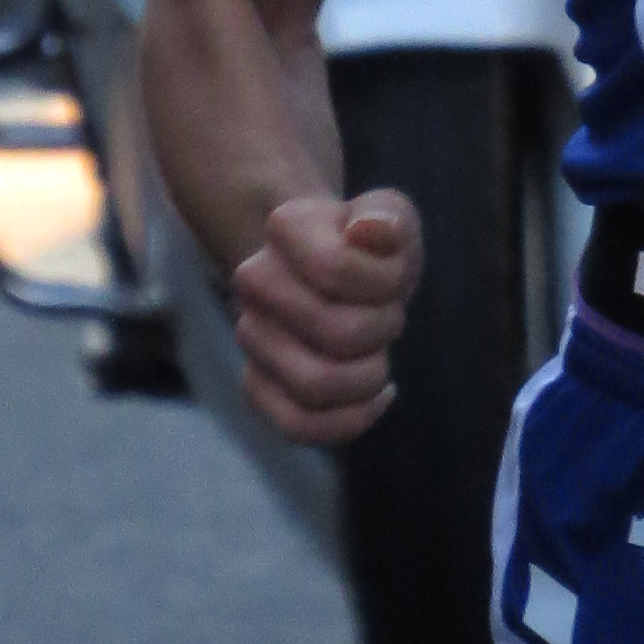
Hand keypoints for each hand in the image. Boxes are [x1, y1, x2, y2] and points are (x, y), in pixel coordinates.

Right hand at [232, 188, 421, 442]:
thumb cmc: (369, 246)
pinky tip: (377, 397)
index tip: (392, 273)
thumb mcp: (391, 217)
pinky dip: (348, 421)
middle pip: (336, 332)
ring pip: (316, 385)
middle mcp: (253, 281)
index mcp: (285, 227)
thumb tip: (370, 230)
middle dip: (383, 329)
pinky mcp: (257, 385)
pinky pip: (297, 426)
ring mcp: (251, 336)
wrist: (332, 268)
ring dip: (369, 376)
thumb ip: (388, 218)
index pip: (336, 268)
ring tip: (378, 355)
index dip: (385, 280)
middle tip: (388, 315)